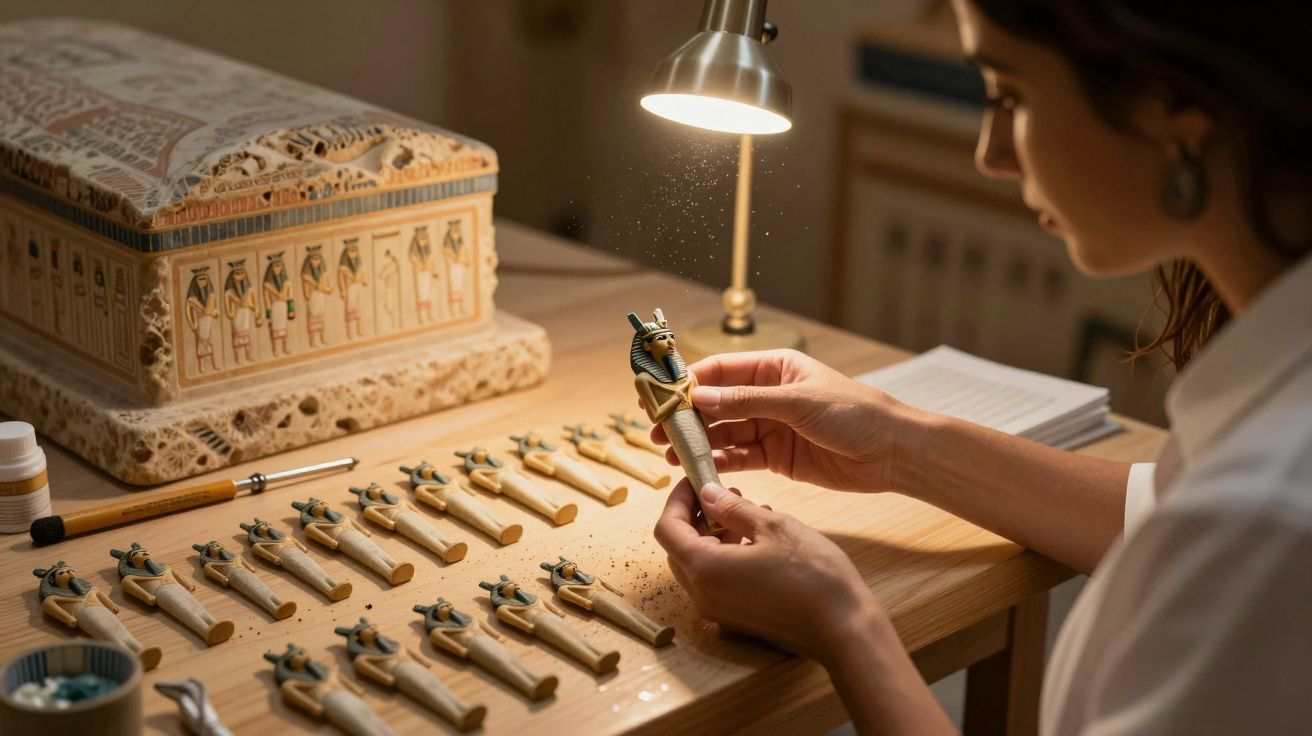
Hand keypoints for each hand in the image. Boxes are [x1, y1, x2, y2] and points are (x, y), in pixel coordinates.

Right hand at [654, 349, 916, 492]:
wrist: (892, 452)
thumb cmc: (854, 413)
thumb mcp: (797, 402)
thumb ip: (746, 402)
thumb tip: (699, 398)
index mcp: (775, 368)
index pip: (721, 370)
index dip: (689, 382)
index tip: (662, 396)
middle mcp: (768, 395)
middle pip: (716, 404)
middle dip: (687, 418)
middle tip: (658, 432)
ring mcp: (771, 426)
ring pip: (724, 432)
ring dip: (698, 442)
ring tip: (671, 455)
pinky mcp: (777, 456)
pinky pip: (739, 456)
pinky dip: (719, 462)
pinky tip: (700, 468)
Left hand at [654, 479, 884, 664]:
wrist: (845, 630)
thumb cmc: (813, 576)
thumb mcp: (773, 526)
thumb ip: (733, 508)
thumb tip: (708, 493)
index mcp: (705, 570)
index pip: (667, 528)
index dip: (677, 499)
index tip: (695, 480)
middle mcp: (703, 596)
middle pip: (678, 548)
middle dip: (695, 516)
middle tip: (722, 493)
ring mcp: (719, 612)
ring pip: (699, 565)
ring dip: (713, 535)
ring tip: (747, 512)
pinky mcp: (737, 619)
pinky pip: (718, 581)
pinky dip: (727, 556)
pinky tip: (758, 539)